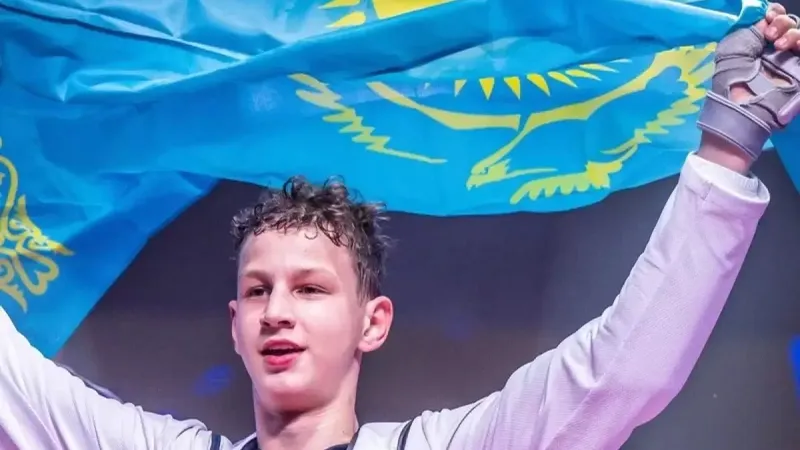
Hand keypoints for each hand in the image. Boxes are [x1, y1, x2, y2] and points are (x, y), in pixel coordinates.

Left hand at [696, 2, 799, 171]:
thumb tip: (765, 20)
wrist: (742, 108)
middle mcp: (775, 53)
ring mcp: (790, 64)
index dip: (776, 15)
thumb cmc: (731, 82)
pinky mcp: (798, 76)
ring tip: (777, 43)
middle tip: (770, 34)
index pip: (775, 23)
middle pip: (791, 27)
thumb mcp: (732, 50)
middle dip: (783, 23)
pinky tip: (792, 45)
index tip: (769, 15)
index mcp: (758, 47)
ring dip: (792, 32)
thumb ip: (750, 32)